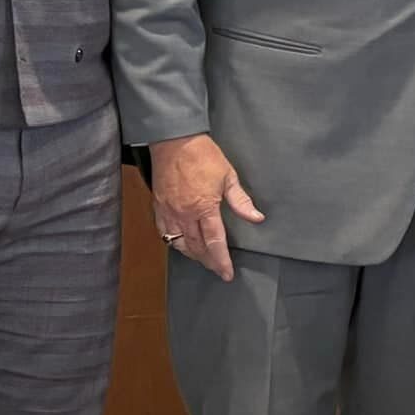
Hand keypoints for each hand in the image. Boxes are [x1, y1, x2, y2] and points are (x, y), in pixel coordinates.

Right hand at [148, 133, 263, 280]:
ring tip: (204, 259)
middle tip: (218, 268)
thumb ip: (240, 200)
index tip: (227, 274)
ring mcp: (169, 212)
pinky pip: (164, 232)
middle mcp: (185, 214)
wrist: (174, 140)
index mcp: (204, 207)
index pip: (215, 242)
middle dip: (209, 261)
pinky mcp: (159, 206)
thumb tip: (256, 217)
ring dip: (192, 255)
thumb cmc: (203, 155)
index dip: (222, 261)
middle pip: (197, 248)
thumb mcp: (228, 175)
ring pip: (179, 244)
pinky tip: (182, 244)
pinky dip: (174, 242)